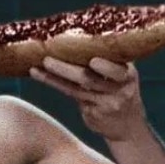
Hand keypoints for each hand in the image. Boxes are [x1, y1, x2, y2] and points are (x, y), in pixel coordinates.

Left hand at [29, 56, 148, 140]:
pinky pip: (71, 97)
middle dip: (65, 69)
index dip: (105, 67)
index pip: (116, 72)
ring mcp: (103, 105)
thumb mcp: (125, 76)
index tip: (93, 61)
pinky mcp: (91, 114)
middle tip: (47, 59)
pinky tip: (41, 76)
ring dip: (52, 78)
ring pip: (74, 90)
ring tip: (35, 69)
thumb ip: (109, 61)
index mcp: (128, 75)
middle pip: (88, 79)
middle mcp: (117, 91)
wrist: (128, 126)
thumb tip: (80, 38)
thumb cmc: (122, 91)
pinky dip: (55, 85)